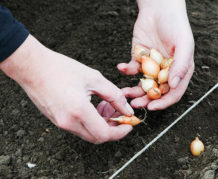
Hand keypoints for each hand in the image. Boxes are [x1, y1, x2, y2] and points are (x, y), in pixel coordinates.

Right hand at [0, 35, 133, 143]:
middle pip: (97, 137)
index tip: (129, 124)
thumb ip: (114, 96)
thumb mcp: (94, 78)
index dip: (120, 132)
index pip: (105, 134)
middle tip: (118, 112)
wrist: (32, 67)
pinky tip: (93, 106)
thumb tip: (127, 110)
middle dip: (112, 127)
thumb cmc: (61, 69)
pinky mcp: (56, 121)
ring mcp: (60, 123)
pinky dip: (90, 121)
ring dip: (101, 123)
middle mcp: (68, 122)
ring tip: (105, 104)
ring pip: (88, 133)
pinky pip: (78, 128)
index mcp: (79, 111)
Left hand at [118, 0, 194, 109]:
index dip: (163, 102)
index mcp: (179, 71)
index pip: (173, 93)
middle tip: (134, 103)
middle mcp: (166, 71)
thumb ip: (181, 65)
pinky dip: (126, 70)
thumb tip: (174, 85)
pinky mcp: (139, 58)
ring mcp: (151, 66)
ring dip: (133, 90)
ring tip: (124, 92)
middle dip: (145, 99)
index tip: (151, 107)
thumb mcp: (184, 44)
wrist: (159, 8)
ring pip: (142, 84)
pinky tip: (122, 67)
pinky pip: (132, 69)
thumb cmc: (175, 24)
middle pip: (156, 92)